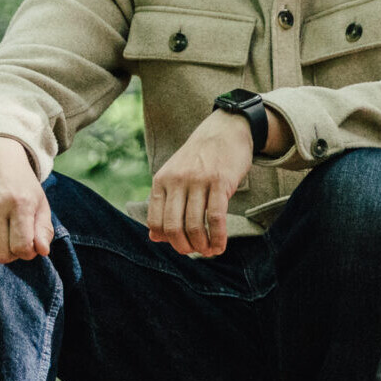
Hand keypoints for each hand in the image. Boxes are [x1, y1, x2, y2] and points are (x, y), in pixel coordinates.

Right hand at [0, 137, 52, 264]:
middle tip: (16, 242)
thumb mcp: (40, 202)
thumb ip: (44, 228)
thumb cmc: (21, 185)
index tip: (29, 245)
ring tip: (3, 240)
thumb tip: (42, 252)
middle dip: (13, 255)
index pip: (22, 246)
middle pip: (3, 254)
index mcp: (21, 203)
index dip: (28, 253)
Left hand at [147, 110, 253, 256]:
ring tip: (208, 251)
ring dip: (202, 245)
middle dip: (183, 246)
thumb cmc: (200, 157)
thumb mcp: (175, 175)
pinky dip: (218, 237)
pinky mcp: (220, 181)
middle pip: (173, 226)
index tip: (180, 245)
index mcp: (162, 180)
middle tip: (194, 251)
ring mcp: (199, 180)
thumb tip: (154, 237)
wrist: (226, 129)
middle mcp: (177, 180)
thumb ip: (164, 204)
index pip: (155, 221)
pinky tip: (220, 245)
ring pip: (195, 224)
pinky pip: (216, 217)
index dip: (167, 240)